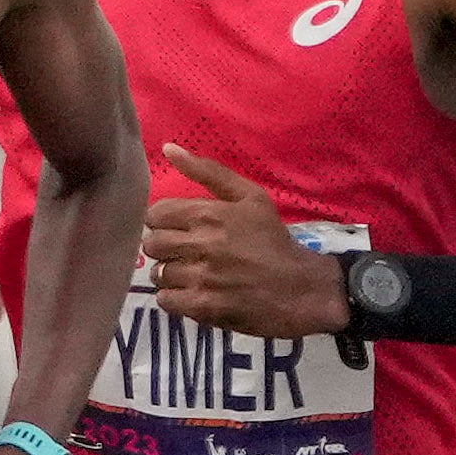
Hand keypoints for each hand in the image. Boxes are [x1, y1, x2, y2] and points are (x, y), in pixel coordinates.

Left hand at [136, 145, 344, 339]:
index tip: (179, 229)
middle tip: (185, 252)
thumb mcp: (250, 197)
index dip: (163, 222)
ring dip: (171, 274)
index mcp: (209, 214)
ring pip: (158, 273)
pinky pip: (166, 300)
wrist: (303, 288)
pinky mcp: (204, 307)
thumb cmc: (273, 240)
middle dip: (165, 248)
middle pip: (152, 244)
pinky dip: (175, 297)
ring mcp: (202, 278)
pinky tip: (194, 292)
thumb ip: (208, 171)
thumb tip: (167, 148)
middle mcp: (202, 244)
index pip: (155, 214)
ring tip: (192, 274)